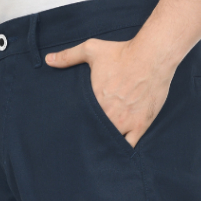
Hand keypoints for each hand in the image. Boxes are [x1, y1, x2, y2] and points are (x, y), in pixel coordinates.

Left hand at [46, 37, 174, 147]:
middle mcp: (108, 115)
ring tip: (102, 147)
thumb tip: (48, 60)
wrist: (152, 56)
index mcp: (94, 101)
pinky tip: (119, 150)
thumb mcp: (92, 49)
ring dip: (106, 144)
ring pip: (110, 142)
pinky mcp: (140, 125)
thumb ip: (69, 56)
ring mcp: (125, 123)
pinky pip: (130, 146)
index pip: (81, 121)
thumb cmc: (122, 52)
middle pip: (94, 134)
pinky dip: (124, 149)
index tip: (77, 127)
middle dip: (91, 137)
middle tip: (88, 140)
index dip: (79, 126)